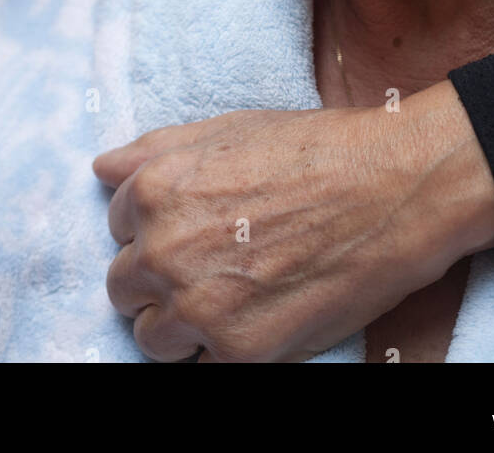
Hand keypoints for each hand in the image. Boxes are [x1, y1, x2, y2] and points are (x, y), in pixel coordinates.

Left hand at [94, 83, 493, 362]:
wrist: (389, 188)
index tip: (198, 226)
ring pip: (152, 336)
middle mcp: (163, 250)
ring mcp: (197, 306)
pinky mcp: (238, 351)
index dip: (158, 227)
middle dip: (160, 278)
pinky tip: (261, 314)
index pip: (119, 227)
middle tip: (215, 263)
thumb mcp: (226, 129)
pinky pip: (201, 365)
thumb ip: (155, 151)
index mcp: (154, 190)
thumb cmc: (313, 150)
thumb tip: (103, 169)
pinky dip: (225, 347)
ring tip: (234, 295)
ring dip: (182, 323)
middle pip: (124, 286)